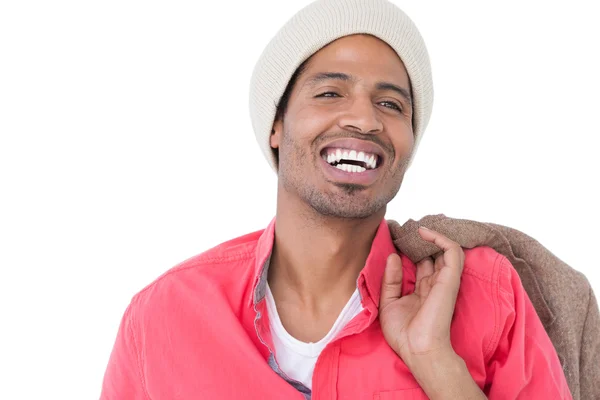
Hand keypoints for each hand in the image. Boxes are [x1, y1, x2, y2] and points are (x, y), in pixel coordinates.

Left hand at [379, 226, 464, 366]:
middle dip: (422, 238)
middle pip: (434, 253)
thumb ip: (391, 279)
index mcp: (422, 289)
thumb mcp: (388, 302)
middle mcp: (434, 283)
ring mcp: (443, 280)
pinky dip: (440, 238)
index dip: (412, 248)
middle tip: (408, 225)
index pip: (421, 262)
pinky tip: (423, 232)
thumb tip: (393, 256)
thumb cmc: (403, 333)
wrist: (417, 349)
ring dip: (433, 234)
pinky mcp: (450, 279)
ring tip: (416, 225)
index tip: (398, 235)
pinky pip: (452, 251)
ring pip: (446, 249)